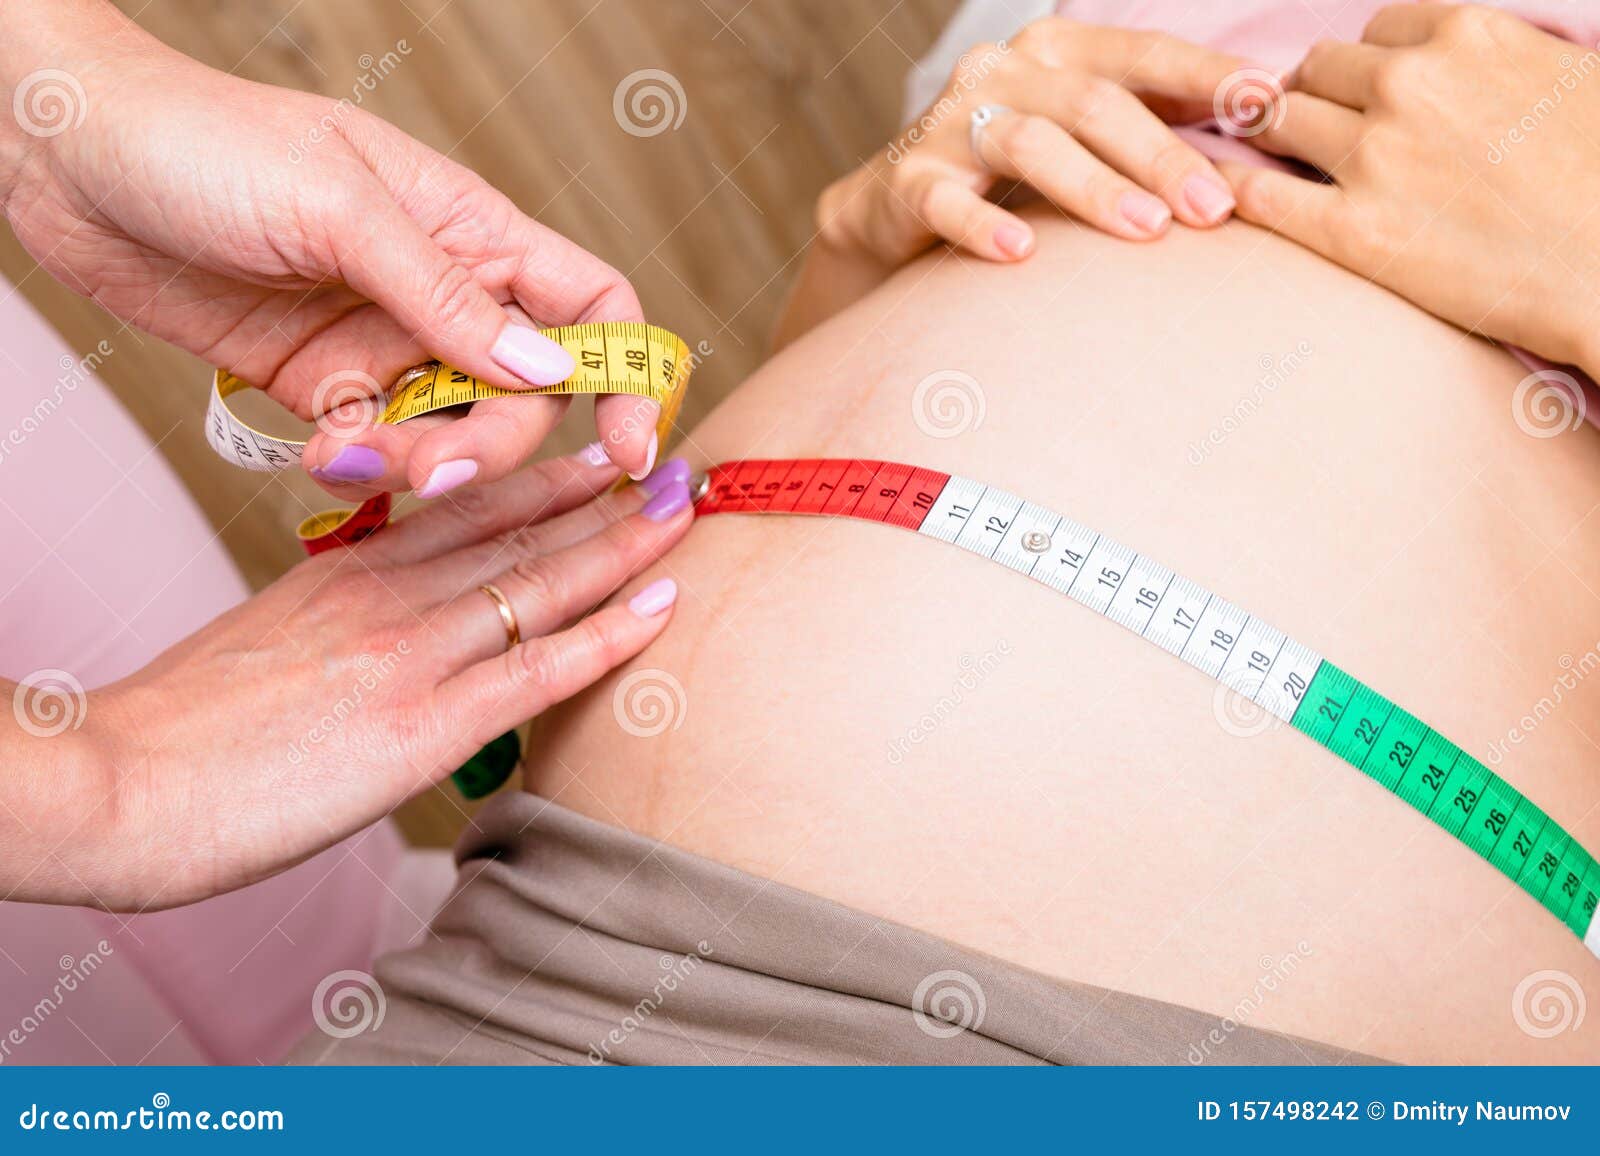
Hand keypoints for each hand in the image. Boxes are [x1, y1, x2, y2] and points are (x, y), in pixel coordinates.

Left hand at [0, 1, 657, 498]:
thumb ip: (444, 293)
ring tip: (352, 456)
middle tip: (435, 467)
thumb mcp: (338, 205)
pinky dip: (364, 469)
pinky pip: (379, 449)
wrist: (71, 159)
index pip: (591, 308)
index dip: (627, 376)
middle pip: (525, 397)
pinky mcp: (325, 386)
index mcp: (473, 231)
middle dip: (492, 444)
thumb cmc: (207, 142)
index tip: (629, 449)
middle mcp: (443, 295)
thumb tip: (548, 368)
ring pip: (453, 435)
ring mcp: (385, 344)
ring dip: (421, 464)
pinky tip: (319, 456)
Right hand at [2, 450, 694, 909]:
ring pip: (543, 582)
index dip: (542, 482)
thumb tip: (385, 633)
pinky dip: (610, 632)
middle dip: (605, 498)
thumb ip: (336, 621)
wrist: (122, 782)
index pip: (466, 511)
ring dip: (625, 544)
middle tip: (673, 465)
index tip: (595, 457)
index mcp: (348, 573)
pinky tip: (664, 603)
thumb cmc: (182, 729)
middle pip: (518, 531)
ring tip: (686, 507)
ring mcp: (413, 653)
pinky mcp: (424, 723)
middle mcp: (391, 596)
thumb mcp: (265, 643)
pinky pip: (540, 667)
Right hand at [815, 18, 1245, 266]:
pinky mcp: (908, 182)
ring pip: (1031, 144)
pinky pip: (947, 201)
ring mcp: (950, 124)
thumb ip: (1156, 122)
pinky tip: (1020, 252)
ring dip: (1094, 188)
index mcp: (1059, 50)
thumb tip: (1268, 127)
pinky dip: (984, 225)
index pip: (1146, 55)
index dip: (1209, 77)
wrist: (892, 211)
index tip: (1271, 107)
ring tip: (1146, 230)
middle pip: (1097, 105)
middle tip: (1216, 209)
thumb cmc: (1011, 175)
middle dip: (1163, 156)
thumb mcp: (1084, 135)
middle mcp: (1004, 72)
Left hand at [1221, 3, 1599, 374]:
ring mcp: (1375, 157)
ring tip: (1275, 157)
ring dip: (1272, 133)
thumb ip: (1499, 59)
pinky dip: (1229, 182)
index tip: (1368, 93)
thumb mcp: (1567, 78)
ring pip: (1277, 117)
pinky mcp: (1352, 232)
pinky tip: (1211, 185)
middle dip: (1315, 96)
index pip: (1377, 32)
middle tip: (1314, 128)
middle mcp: (1410, 84)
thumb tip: (1468, 61)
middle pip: (1318, 70)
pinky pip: (1260, 192)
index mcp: (1466, 34)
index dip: (1367, 65)